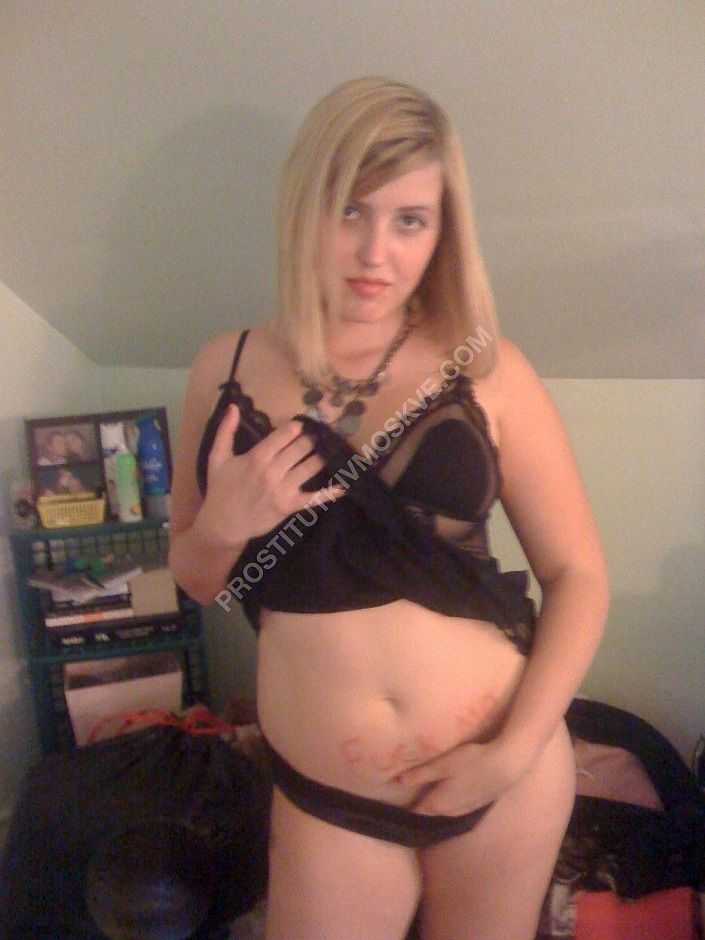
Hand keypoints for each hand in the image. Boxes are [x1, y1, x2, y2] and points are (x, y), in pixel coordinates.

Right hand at [198, 403, 345, 547]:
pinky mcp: (290, 506)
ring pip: (311, 467)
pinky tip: (343, 487)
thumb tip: (233, 407)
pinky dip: (329, 493)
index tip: (300, 425)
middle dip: (309, 440)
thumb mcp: (217, 458)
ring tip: (323, 452)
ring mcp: (284, 489)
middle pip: (301, 448)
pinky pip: (313, 498)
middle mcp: (273, 471)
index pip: (284, 435)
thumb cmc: (220, 489)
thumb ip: (226, 431)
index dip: (296, 428)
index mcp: (257, 457)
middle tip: (314, 437)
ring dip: (319, 458)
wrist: (223, 524)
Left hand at [394, 736, 532, 816]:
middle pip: (431, 811)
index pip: (417, 811)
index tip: (398, 801)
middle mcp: (451, 812)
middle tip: (411, 794)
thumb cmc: (470, 762)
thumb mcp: (441, 765)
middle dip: (421, 804)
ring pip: (446, 810)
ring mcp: (466, 809)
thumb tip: (396, 781)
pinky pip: (458, 806)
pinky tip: (452, 791)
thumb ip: (419, 775)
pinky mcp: (478, 804)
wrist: (505, 767)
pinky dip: (451, 801)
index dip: (408, 806)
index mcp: (438, 804)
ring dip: (437, 803)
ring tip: (429, 793)